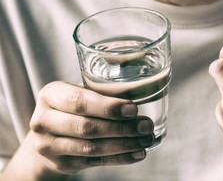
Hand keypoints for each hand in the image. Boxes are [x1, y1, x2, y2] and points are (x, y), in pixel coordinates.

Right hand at [29, 81, 153, 174]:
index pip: (79, 102)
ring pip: (91, 147)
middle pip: (86, 127)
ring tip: (146, 140)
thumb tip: (141, 90)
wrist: (48, 135)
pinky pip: (94, 162)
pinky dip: (119, 158)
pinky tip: (137, 153)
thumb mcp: (82, 91)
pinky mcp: (60, 164)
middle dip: (121, 127)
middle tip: (146, 126)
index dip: (108, 107)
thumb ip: (105, 91)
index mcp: (50, 95)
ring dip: (124, 144)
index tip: (133, 108)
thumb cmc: (73, 107)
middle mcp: (44, 120)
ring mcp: (49, 145)